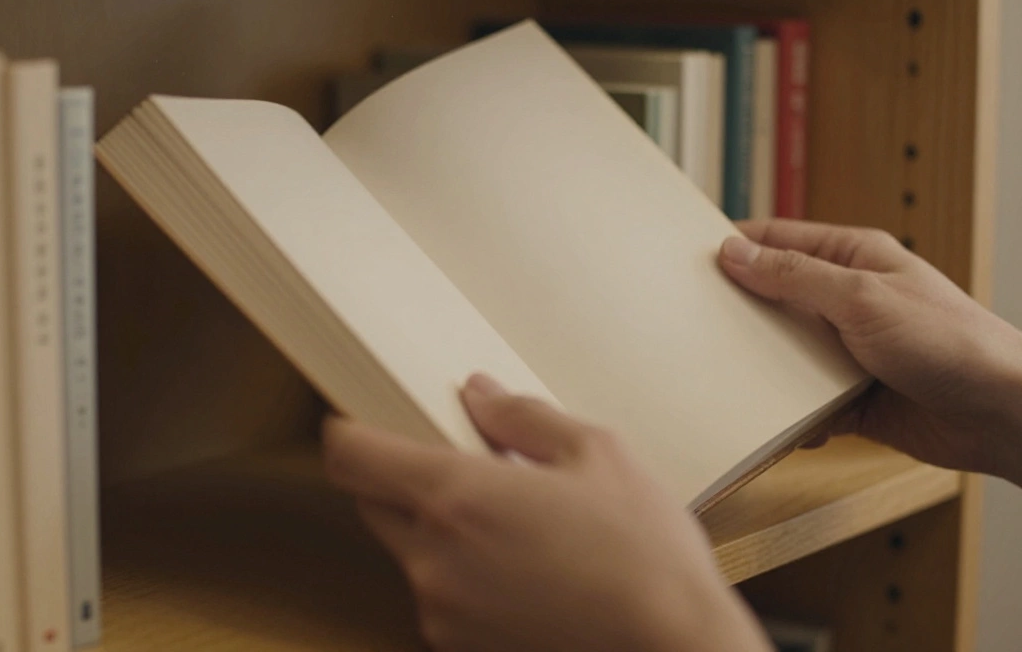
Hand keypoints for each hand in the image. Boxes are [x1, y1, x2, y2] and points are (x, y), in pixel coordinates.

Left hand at [323, 374, 771, 651]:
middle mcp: (433, 557)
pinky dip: (461, 574)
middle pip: (373, 502)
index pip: (352, 456)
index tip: (355, 422)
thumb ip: (523, 417)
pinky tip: (523, 566)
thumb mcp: (597, 455)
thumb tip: (480, 394)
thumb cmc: (645, 558)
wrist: (675, 649)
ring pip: (409, 550)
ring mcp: (441, 608)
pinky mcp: (458, 645)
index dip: (346, 433)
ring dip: (438, 530)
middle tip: (461, 467)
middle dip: (402, 479)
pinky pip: (438, 593)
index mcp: (457, 496)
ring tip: (512, 524)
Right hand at [719, 218, 1021, 489]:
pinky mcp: (850, 396)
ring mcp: (848, 349)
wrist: (1000, 414)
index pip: (778, 240)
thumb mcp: (861, 298)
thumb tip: (735, 252)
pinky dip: (788, 413)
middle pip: (773, 298)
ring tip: (728, 377)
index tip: (689, 260)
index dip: (734, 247)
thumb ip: (794, 275)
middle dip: (738, 314)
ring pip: (781, 353)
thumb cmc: (951, 342)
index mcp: (853, 259)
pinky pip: (802, 400)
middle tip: (693, 323)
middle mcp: (847, 300)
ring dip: (761, 368)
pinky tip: (781, 422)